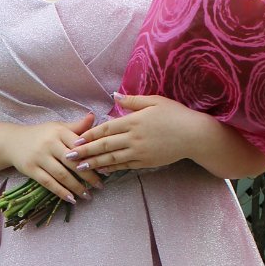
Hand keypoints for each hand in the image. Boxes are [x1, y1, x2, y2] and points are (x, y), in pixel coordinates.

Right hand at [6, 112, 105, 202]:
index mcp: (59, 131)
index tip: (105, 166)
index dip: (93, 156)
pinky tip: (72, 199)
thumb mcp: (58, 127)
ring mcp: (39, 157)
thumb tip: (94, 117)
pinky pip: (49, 183)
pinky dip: (61, 192)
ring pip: (62, 175)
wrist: (12, 141)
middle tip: (100, 185)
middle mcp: (49, 143)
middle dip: (88, 175)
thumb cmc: (41, 135)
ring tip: (88, 195)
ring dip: (76, 187)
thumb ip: (76, 126)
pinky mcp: (31, 169)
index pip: (79, 145)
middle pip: (73, 162)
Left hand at [64, 93, 204, 173]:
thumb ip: (133, 101)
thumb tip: (115, 95)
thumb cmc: (176, 115)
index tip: (76, 139)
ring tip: (80, 167)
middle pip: (104, 145)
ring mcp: (140, 152)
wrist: (194, 135)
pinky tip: (102, 170)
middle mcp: (134, 138)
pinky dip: (113, 169)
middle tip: (69, 157)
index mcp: (134, 121)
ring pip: (112, 159)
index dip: (89, 135)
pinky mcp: (147, 162)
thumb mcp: (155, 101)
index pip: (106, 129)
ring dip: (95, 163)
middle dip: (85, 152)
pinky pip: (126, 166)